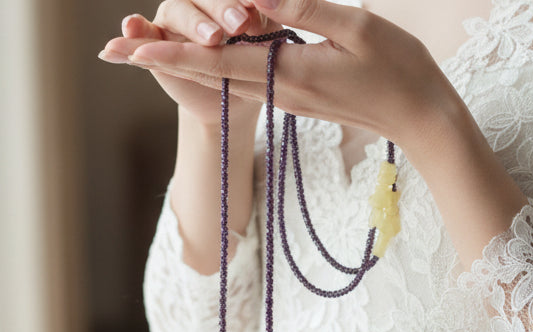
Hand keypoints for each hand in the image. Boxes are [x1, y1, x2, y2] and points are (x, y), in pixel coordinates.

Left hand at [111, 0, 460, 150]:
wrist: (419, 119)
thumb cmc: (398, 70)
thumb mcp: (357, 28)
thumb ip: (306, 9)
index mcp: (287, 73)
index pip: (215, 61)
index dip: (169, 53)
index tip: (128, 49)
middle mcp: (277, 90)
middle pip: (207, 73)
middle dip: (158, 60)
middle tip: (112, 50)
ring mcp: (284, 96)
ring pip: (222, 77)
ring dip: (180, 62)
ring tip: (142, 50)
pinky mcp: (294, 95)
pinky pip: (246, 77)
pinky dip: (215, 62)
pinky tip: (202, 50)